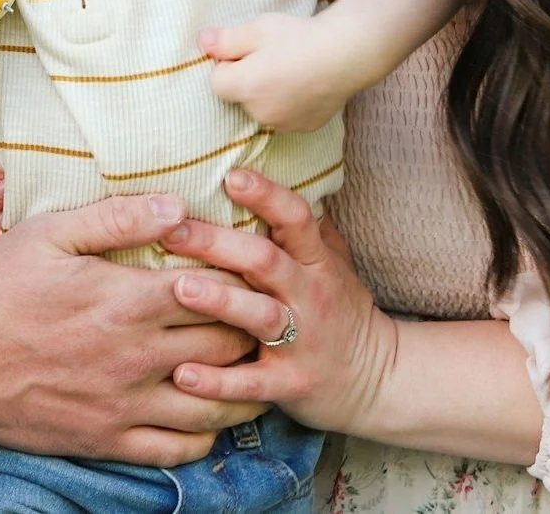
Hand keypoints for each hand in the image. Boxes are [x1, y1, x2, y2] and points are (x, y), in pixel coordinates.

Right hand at [0, 194, 265, 467]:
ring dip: (244, 384)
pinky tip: (207, 412)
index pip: (216, 290)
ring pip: (216, 405)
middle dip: (253, 329)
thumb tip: (177, 205)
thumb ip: (116, 218)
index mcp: (128, 300)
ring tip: (252, 363)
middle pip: (227, 347)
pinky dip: (207, 433)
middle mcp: (138, 357)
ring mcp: (126, 406)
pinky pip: (179, 450)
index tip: (253, 268)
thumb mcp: (49, 234)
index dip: (244, 278)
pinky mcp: (109, 440)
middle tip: (264, 313)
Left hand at [158, 169, 398, 436]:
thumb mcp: (330, 259)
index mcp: (316, 260)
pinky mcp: (291, 385)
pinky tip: (182, 374)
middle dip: (217, 243)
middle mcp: (310, 296)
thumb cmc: (338, 306)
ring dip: (219, 302)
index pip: (296, 218)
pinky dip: (217, 382)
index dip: (266, 196)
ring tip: (179, 288)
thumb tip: (266, 164)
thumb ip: (300, 222)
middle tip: (172, 229)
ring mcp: (302, 342)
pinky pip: (252, 384)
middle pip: (265, 261)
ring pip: (259, 317)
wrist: (377, 380)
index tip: (230, 176)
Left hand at [201, 12, 357, 133]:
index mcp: (246, 87)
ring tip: (291, 68)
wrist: (347, 53)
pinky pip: (285, 116)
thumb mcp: (258, 28)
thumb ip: (225, 39)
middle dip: (248, 79)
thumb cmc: (300, 37)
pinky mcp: (305, 128)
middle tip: (272, 56)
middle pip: (239, 97)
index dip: (228, 64)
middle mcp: (261, 112)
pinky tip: (305, 83)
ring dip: (268, 93)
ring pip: (262, 108)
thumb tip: (202, 42)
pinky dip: (289, 103)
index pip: (217, 82)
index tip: (248, 51)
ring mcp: (284, 124)